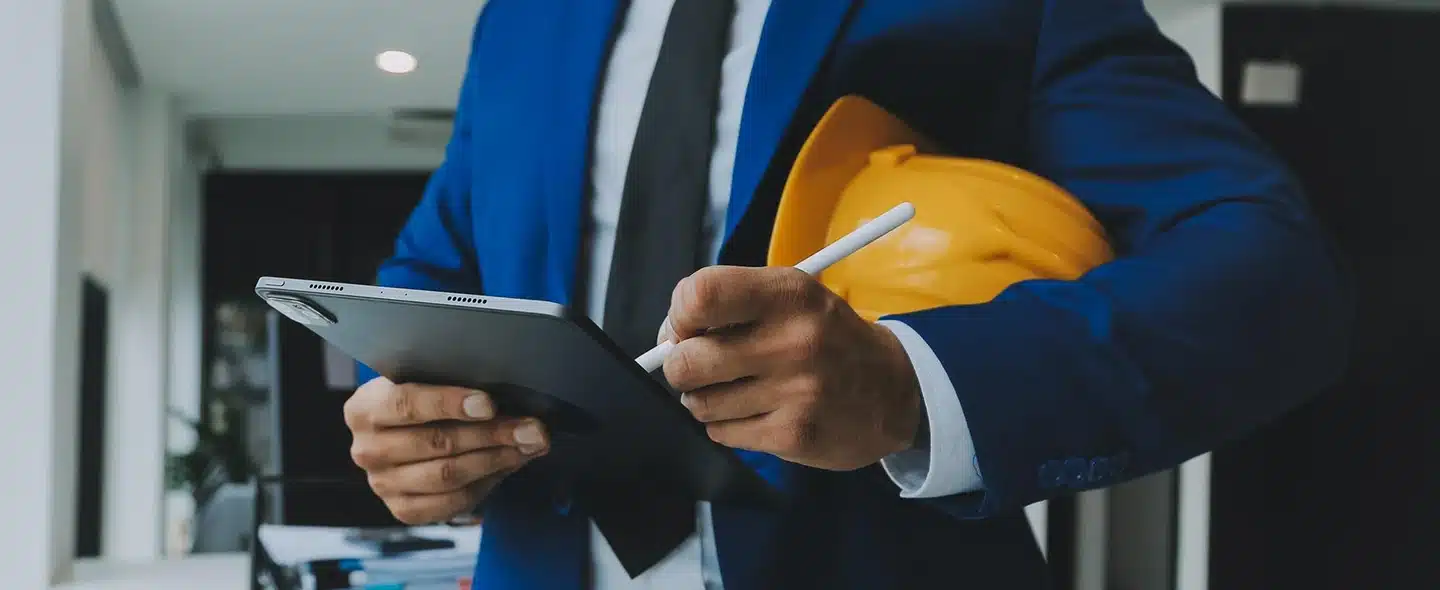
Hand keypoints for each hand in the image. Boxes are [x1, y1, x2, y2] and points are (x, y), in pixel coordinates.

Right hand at [344, 377, 549, 523]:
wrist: (404, 436)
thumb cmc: (423, 402)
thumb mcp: (427, 384)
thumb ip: (458, 389)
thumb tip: (514, 401)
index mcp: (364, 409)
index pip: (406, 404)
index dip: (449, 403)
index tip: (489, 404)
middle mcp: (367, 450)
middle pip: (436, 442)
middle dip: (491, 433)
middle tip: (531, 427)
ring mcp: (382, 485)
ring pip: (448, 474)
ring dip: (497, 459)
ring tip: (529, 445)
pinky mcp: (403, 510)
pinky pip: (451, 502)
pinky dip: (487, 483)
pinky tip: (509, 464)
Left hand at [659, 266, 923, 470]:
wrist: (894, 391)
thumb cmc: (827, 338)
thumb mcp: (793, 300)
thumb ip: (732, 305)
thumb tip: (668, 338)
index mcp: (790, 293)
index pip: (699, 295)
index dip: (679, 316)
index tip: (688, 329)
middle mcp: (794, 339)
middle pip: (687, 360)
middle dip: (684, 367)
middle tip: (705, 367)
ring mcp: (796, 391)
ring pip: (700, 403)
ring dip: (707, 400)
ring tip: (740, 391)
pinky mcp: (794, 434)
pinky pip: (722, 434)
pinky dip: (729, 426)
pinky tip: (760, 413)